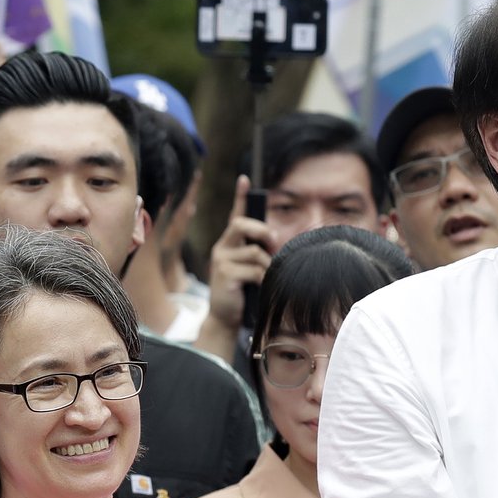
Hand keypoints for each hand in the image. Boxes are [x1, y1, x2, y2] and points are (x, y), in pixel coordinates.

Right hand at [205, 175, 274, 330]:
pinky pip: (253, 269)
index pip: (235, 214)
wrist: (225, 318)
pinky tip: (259, 287)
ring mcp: (220, 260)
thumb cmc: (242, 292)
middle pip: (241, 225)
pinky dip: (262, 279)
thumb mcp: (251, 268)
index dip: (240, 196)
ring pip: (254, 252)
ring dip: (267, 266)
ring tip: (265, 279)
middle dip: (262, 231)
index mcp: (230, 243)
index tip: (245, 179)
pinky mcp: (224, 274)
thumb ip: (260, 253)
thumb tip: (277, 243)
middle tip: (273, 242)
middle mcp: (222, 247)